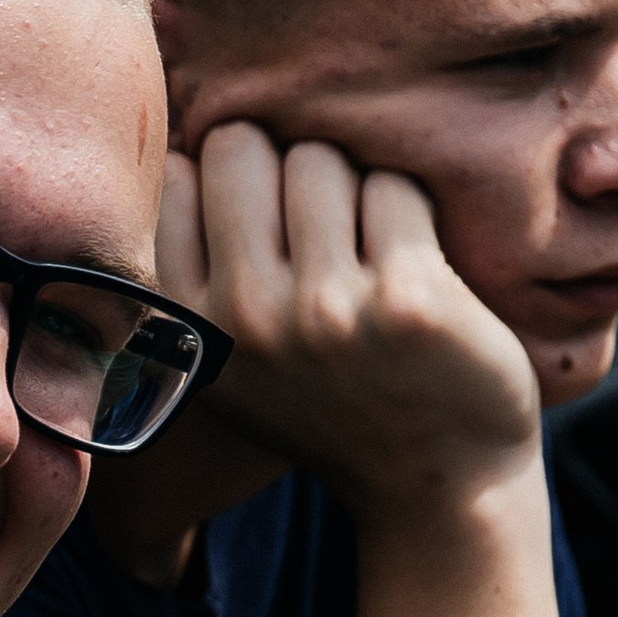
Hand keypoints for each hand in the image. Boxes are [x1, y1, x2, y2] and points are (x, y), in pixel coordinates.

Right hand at [159, 125, 539, 523]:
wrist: (440, 483)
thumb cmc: (336, 399)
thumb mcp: (235, 356)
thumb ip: (196, 267)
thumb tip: (183, 133)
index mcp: (192, 329)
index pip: (177, 178)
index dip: (225, 181)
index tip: (263, 227)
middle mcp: (245, 320)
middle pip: (240, 147)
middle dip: (282, 168)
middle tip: (320, 229)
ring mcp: (324, 312)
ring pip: (317, 159)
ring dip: (350, 188)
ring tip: (366, 253)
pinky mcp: (406, 300)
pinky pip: (393, 188)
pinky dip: (410, 212)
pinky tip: (415, 268)